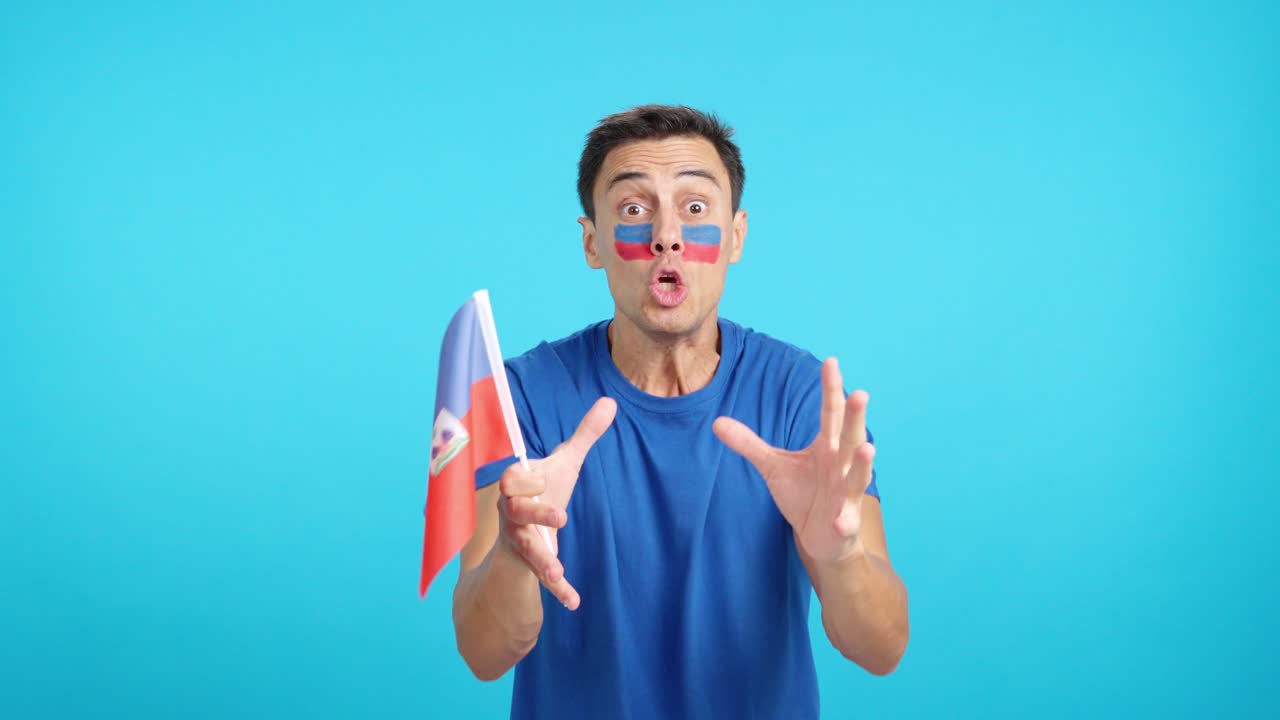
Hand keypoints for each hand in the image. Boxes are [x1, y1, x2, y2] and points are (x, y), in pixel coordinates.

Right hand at [495, 396, 615, 609]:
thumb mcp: (564, 463)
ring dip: (542, 560)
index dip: (525, 481)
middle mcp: (512, 513)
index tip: (542, 479)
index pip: (512, 480)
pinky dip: (558, 590)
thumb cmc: (544, 490)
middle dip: (536, 514)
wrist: (524, 527)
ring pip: (526, 548)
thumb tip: (612, 402)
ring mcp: (519, 539)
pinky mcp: (529, 562)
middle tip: (561, 518)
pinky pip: (541, 577)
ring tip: (558, 572)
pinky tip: (574, 602)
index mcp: (517, 485)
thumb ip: (585, 434)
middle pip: (516, 513)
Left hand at [713, 358, 874, 564]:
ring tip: (868, 448)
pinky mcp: (844, 522)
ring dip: (863, 464)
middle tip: (860, 393)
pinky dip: (845, 520)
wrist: (823, 537)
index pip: (830, 413)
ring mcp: (846, 494)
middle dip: (855, 418)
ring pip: (857, 476)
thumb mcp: (772, 466)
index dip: (830, 389)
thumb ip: (749, 444)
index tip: (831, 361)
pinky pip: (846, 520)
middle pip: (849, 437)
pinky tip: (841, 521)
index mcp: (828, 446)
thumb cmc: (804, 494)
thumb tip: (716, 423)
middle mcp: (842, 465)